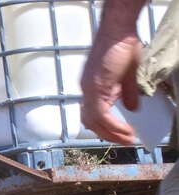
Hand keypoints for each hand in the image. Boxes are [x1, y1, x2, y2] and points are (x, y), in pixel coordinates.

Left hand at [80, 4, 143, 143]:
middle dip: (107, 134)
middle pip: (90, 121)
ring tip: (127, 139)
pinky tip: (125, 130)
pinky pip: (101, 114)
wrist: (118, 30)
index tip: (118, 134)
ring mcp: (89, 89)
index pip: (92, 114)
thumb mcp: (127, 74)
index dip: (104, 127)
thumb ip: (126, 93)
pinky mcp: (95, 87)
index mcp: (92, 87)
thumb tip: (131, 108)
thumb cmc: (122, 45)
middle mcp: (87, 89)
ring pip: (94, 120)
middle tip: (123, 141)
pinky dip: (113, 125)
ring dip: (111, 133)